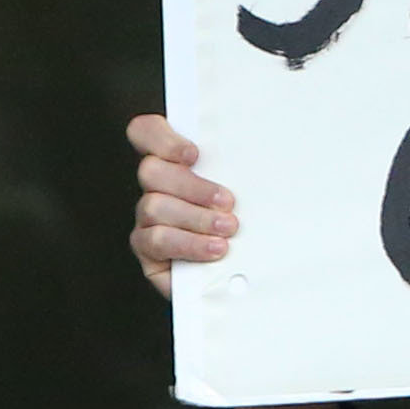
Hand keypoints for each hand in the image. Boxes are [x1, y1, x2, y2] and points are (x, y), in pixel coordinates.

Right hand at [128, 113, 233, 299]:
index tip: (194, 154)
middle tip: (227, 201)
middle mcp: (157, 188)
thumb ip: (241, 173)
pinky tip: (215, 249)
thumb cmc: (251, 228)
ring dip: (196, 217)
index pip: (146, 133)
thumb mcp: (250, 194)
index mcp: (176, 164)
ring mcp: (148, 218)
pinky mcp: (148, 250)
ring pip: (154, 205)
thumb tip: (262, 158)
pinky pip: (156, 239)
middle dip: (192, 185)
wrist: (249, 275)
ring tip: (228, 229)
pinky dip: (189, 243)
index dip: (161, 138)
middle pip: (150, 170)